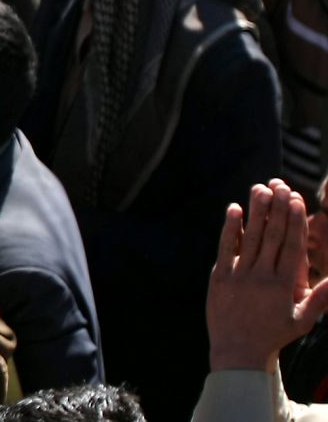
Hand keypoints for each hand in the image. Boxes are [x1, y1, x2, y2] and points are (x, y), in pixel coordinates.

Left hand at [209, 180, 327, 371]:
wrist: (238, 351)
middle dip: (277, 210)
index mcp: (284, 286)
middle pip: (272, 237)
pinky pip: (225, 248)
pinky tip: (234, 209)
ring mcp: (239, 276)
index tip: (297, 200)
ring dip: (255, 212)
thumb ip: (321, 297)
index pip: (292, 247)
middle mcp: (262, 277)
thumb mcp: (303, 319)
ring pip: (249, 239)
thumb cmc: (274, 335)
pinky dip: (230, 228)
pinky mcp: (219, 277)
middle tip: (282, 185)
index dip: (295, 222)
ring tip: (260, 189)